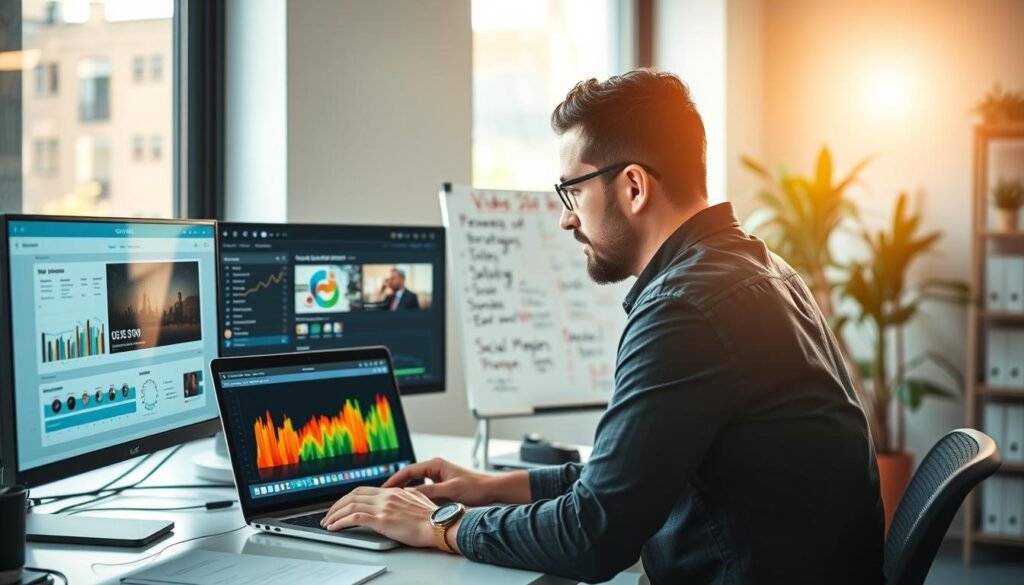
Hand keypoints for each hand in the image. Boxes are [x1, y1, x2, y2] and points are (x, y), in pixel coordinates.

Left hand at [321, 486, 437, 547]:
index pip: (363, 490)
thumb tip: (403, 498)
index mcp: (393, 491)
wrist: (439, 525)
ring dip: (335, 514)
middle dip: (337, 505)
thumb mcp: (418, 500)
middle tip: (329, 515)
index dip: (348, 498)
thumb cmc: (433, 517)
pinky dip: (341, 521)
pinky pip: (355, 518)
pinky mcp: (382, 520)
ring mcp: (383, 507)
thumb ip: (406, 497)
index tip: (341, 506)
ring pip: (350, 505)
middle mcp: (386, 496)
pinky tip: (335, 527)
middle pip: (353, 495)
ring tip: (328, 523)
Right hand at [382, 457, 528, 505]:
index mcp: (435, 465)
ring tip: (393, 503)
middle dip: (397, 486)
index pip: (408, 471)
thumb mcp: (449, 490)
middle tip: (384, 496)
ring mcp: (439, 479)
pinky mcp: (442, 488)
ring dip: (406, 493)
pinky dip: (416, 498)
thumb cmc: (475, 487)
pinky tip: (411, 507)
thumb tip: (410, 495)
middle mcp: (435, 470)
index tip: (384, 488)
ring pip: (416, 485)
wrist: (491, 490)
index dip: (395, 480)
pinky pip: (424, 492)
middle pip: (410, 477)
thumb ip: (429, 492)